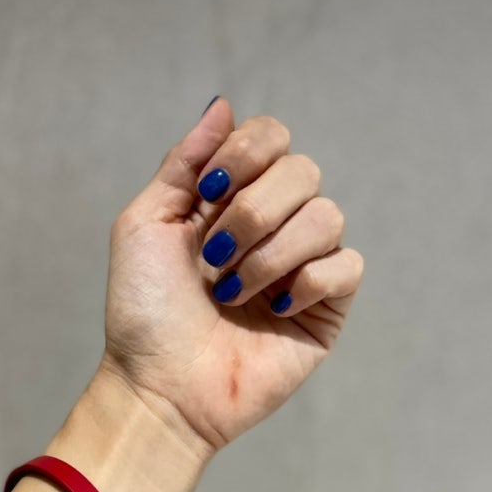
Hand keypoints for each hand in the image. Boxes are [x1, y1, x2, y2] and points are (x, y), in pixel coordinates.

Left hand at [99, 97, 363, 454]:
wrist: (160, 386)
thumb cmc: (144, 312)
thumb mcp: (145, 225)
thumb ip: (184, 163)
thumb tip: (222, 104)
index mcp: (232, 200)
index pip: (271, 138)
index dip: (246, 154)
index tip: (208, 195)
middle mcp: (273, 226)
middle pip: (303, 170)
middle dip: (254, 213)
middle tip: (214, 256)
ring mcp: (302, 266)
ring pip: (327, 216)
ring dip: (270, 254)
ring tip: (231, 293)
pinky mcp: (325, 308)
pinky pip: (347, 266)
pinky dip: (306, 282)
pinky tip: (272, 310)